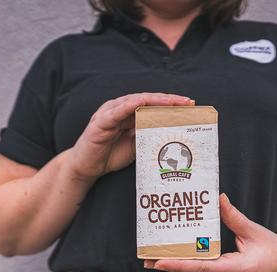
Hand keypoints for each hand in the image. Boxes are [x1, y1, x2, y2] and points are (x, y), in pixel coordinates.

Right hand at [68, 92, 194, 179]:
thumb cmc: (109, 155)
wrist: (86, 168)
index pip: (152, 104)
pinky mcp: (100, 121)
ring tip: (173, 102)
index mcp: (128, 113)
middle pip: (147, 99)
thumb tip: (171, 132)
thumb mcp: (136, 145)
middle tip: (188, 102)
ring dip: (155, 100)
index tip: (190, 105)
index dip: (171, 104)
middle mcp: (119, 109)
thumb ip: (149, 136)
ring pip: (135, 101)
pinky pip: (117, 111)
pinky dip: (131, 106)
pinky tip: (143, 104)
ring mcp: (109, 113)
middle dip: (169, 100)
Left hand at [143, 193, 276, 271]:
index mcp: (240, 269)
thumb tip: (218, 199)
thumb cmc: (273, 247)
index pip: (203, 268)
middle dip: (172, 267)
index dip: (179, 265)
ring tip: (158, 259)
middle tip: (148, 258)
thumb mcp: (253, 230)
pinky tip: (180, 263)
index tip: (159, 261)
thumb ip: (233, 216)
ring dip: (181, 269)